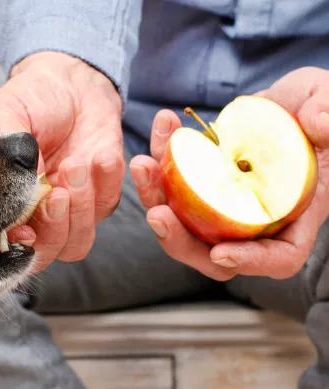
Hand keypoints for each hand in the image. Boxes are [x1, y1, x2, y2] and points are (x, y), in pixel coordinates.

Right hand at [0, 52, 124, 271]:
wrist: (71, 81)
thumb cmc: (31, 98)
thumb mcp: (2, 115)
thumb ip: (2, 156)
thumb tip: (17, 195)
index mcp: (5, 202)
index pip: (9, 245)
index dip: (18, 246)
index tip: (26, 229)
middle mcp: (37, 214)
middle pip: (47, 252)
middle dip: (54, 227)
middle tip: (58, 192)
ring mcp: (71, 209)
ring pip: (78, 241)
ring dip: (81, 208)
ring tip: (77, 163)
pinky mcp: (102, 195)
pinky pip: (108, 206)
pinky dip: (107, 183)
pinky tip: (101, 155)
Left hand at [130, 66, 328, 280]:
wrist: (287, 101)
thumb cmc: (319, 107)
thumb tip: (318, 125)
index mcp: (294, 210)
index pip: (278, 256)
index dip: (251, 262)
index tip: (221, 253)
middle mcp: (253, 215)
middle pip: (213, 251)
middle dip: (179, 240)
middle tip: (157, 214)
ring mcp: (222, 201)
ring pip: (181, 219)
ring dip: (154, 195)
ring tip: (143, 165)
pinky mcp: (199, 180)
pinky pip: (171, 181)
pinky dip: (160, 158)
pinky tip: (163, 126)